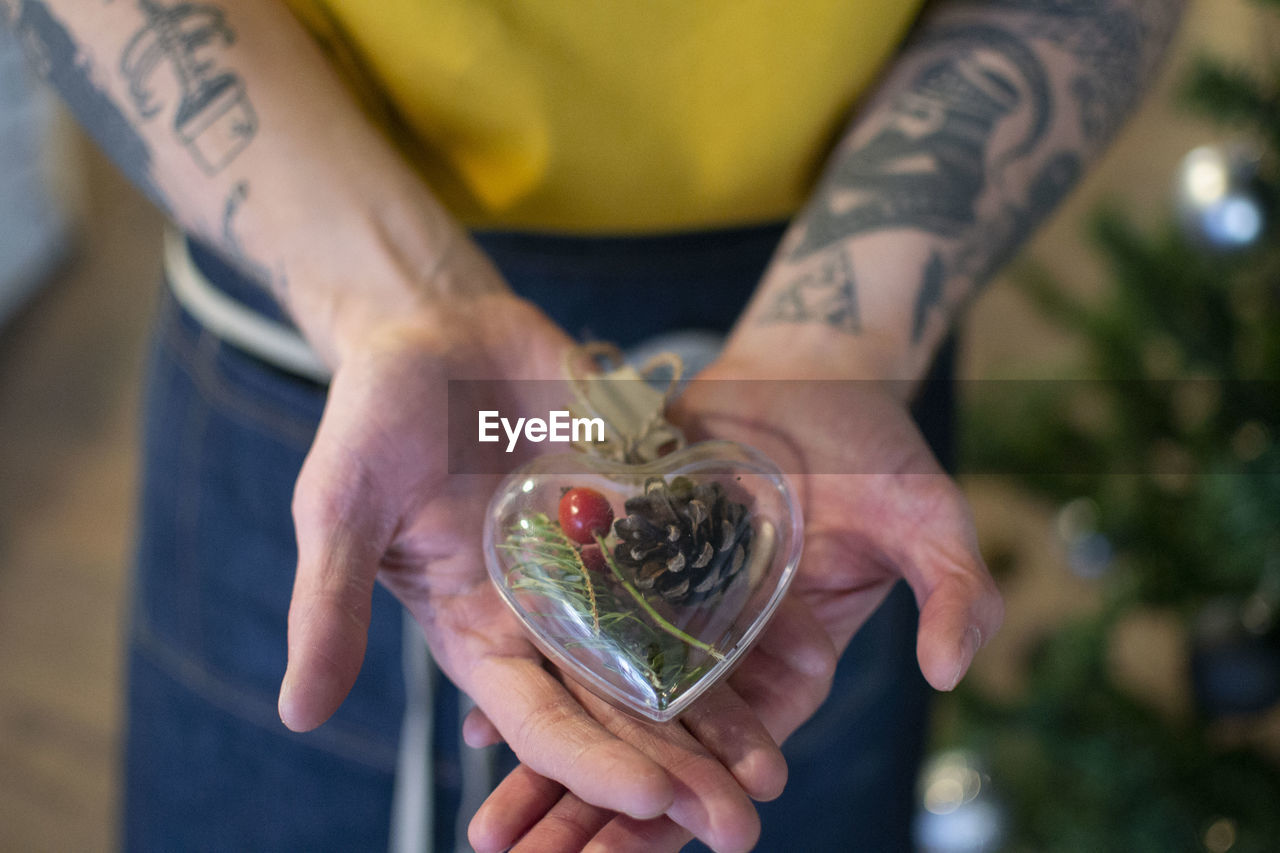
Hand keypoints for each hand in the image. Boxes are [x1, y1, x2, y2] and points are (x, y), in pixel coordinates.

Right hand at [276, 279, 785, 832]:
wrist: (438, 332)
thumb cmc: (372, 421)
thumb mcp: (341, 508)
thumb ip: (329, 606)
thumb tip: (296, 715)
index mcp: (479, 630)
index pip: (540, 718)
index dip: (592, 761)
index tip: (653, 800)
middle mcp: (548, 614)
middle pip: (618, 708)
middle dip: (676, 770)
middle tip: (741, 826)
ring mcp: (601, 564)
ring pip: (668, 654)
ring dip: (720, 714)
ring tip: (775, 770)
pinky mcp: (640, 510)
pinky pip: (695, 564)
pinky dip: (738, 610)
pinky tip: (793, 652)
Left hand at [466, 350, 1003, 851]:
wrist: (805, 369)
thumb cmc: (878, 446)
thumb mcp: (928, 517)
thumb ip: (951, 592)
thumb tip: (947, 672)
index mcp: (791, 662)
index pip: (741, 753)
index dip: (697, 805)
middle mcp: (719, 650)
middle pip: (656, 746)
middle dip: (597, 811)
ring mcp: (665, 608)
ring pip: (602, 702)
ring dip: (549, 764)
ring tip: (491, 826)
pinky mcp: (622, 560)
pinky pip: (571, 625)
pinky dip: (534, 672)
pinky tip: (479, 724)